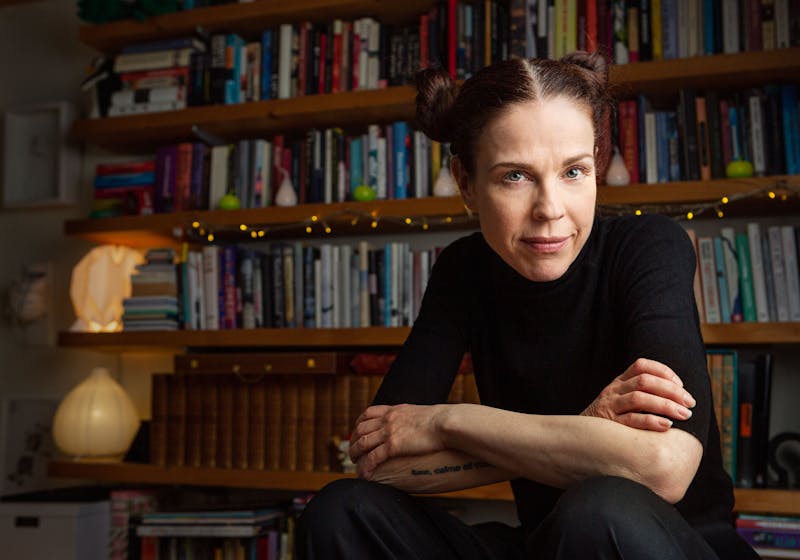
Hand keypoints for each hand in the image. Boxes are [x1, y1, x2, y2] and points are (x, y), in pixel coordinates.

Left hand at [349, 403, 448, 478]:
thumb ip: (413, 418)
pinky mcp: (393, 446)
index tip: (357, 432)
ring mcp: (389, 432)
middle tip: (353, 452)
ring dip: (355, 454)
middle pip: (361, 429)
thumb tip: (417, 426)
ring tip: (354, 464)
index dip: (359, 423)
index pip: (368, 413)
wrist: (447, 423)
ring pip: (362, 443)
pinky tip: (365, 475)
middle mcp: (388, 419)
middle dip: (354, 441)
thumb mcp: (421, 413)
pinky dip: (366, 467)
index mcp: (395, 410)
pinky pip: (372, 458)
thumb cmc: (442, 421)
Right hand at [581, 358, 695, 430]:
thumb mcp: (620, 401)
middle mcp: (614, 390)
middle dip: (671, 391)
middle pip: (644, 381)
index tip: (681, 384)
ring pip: (640, 398)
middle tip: (690, 403)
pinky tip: (666, 425)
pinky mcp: (610, 424)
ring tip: (685, 415)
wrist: (581, 437)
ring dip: (666, 405)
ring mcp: (610, 406)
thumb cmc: (610, 421)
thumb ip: (641, 394)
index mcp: (619, 382)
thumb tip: (679, 396)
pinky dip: (651, 421)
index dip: (663, 371)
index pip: (641, 365)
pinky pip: (632, 420)